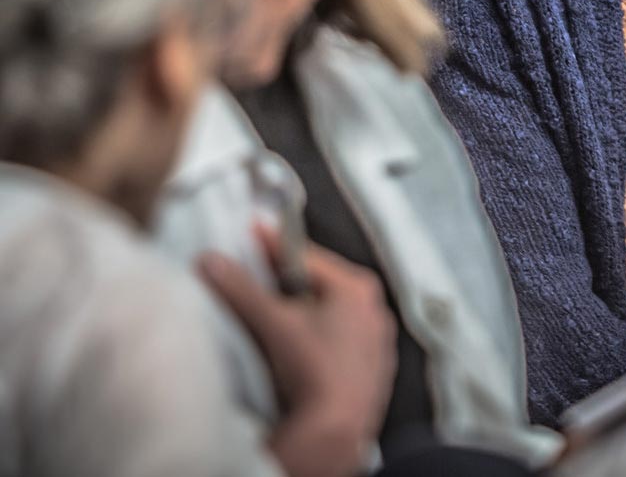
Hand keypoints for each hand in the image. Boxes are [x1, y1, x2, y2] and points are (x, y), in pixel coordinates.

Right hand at [199, 227, 395, 476]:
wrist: (335, 431)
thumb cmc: (313, 370)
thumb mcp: (273, 322)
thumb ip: (241, 289)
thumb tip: (212, 262)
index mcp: (357, 288)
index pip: (308, 257)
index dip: (276, 245)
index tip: (255, 231)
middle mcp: (374, 311)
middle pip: (320, 287)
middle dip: (289, 282)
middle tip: (260, 277)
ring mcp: (377, 343)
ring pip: (332, 318)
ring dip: (305, 316)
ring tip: (276, 321)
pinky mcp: (373, 373)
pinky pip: (341, 346)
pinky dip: (319, 344)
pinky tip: (300, 356)